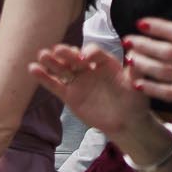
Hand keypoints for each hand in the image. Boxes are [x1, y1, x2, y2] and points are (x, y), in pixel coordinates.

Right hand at [29, 44, 149, 135]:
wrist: (126, 122)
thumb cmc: (134, 102)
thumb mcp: (138, 84)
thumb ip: (135, 70)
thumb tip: (135, 54)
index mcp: (106, 63)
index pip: (94, 52)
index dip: (89, 53)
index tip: (86, 58)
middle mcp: (89, 69)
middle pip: (74, 58)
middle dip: (66, 53)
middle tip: (57, 50)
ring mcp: (78, 82)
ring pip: (62, 69)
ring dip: (51, 61)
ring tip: (42, 55)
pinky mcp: (69, 95)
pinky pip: (55, 85)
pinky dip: (43, 77)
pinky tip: (33, 69)